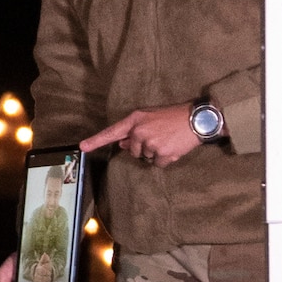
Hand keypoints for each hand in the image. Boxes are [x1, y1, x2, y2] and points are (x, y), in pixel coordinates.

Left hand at [81, 102, 200, 166]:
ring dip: (155, 153)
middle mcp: (139, 131)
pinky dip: (165, 159)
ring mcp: (150, 143)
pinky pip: (158, 164)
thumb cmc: (173, 117)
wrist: (197, 119)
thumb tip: (123, 144)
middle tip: (159, 136)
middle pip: (132, 151)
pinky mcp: (162, 154)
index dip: (96, 140)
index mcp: (135, 120)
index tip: (83, 147)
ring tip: (168, 140)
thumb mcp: (150, 117)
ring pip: (146, 158)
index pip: (112, 132)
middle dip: (143, 148)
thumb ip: (134, 130)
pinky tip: (173, 147)